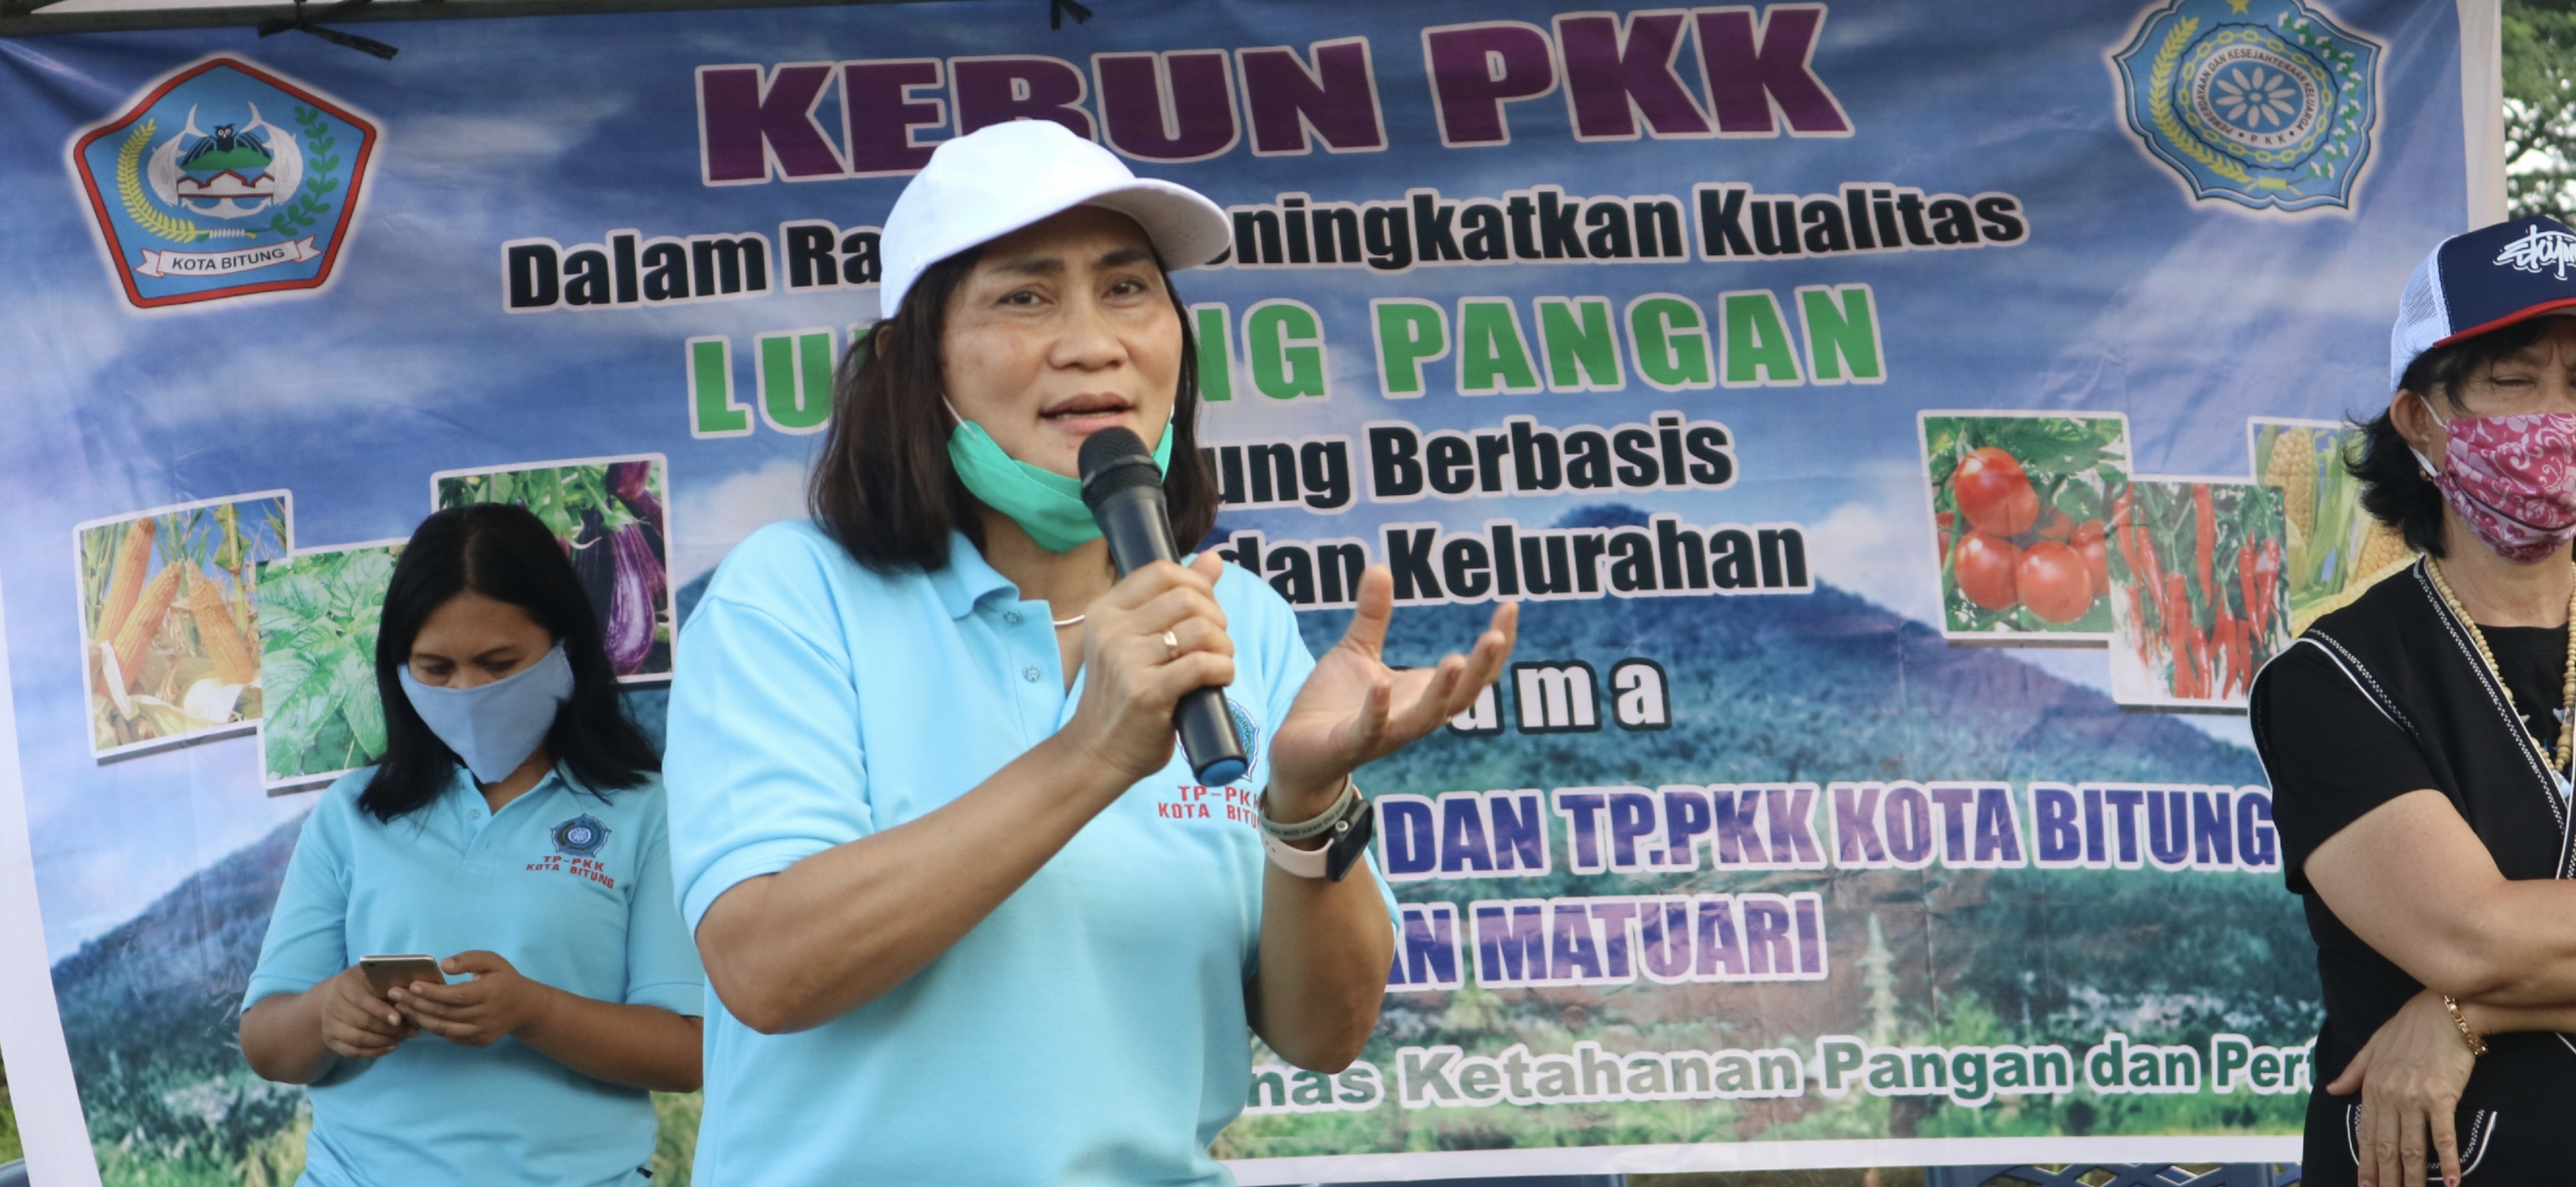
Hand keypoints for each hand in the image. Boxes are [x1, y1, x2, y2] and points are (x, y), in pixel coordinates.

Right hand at [317, 964, 415, 1059]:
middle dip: (390, 1029)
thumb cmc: (363, 984)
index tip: (399, 1019)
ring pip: (358, 1039)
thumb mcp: (374, 976)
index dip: (381, 1011)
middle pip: (363, 1022)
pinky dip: (374, 1051)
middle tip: (411, 1031)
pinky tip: (391, 1046)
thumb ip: (390, 984)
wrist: (333, 997)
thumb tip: (414, 994)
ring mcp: (329, 1025)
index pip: (363, 1000)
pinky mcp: (331, 1040)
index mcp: (345, 984)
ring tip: (404, 1038)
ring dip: (384, 1041)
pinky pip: (353, 1051)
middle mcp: (333, 1005)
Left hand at [389, 951, 554, 1047]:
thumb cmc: (504, 980)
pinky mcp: (477, 1042)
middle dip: (416, 1004)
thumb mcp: (493, 961)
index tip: (412, 985)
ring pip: (444, 1028)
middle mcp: (486, 1016)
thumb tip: (443, 965)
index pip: (456, 995)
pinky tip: (417, 1017)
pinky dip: (431, 1028)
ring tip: (400, 1007)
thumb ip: (469, 959)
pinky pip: (449, 1036)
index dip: (432, 992)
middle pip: (445, 1013)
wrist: (524, 1008)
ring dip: (419, 1018)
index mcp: (490, 994)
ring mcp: (481, 1032)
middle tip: (394, 995)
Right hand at [1064, 554, 1236, 781]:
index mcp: (1105, 611)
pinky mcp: (1147, 693)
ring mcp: (1127, 662)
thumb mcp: (1136, 641)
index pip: (1161, 571)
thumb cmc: (1124, 695)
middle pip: (1187, 598)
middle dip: (1216, 618)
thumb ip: (1173, 598)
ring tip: (1219, 662)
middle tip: (1215, 643)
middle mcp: (1112, 631)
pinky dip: (1223, 669)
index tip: (1205, 609)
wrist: (1097, 751)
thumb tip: (1214, 559)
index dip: (1196, 584)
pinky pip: (1202, 664)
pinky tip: (1220, 679)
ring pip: (1200, 629)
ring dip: (1224, 646)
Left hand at [1266, 566, 1516, 818]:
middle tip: (1497, 636)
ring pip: (1425, 718)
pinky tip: (1382, 686)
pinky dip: (1378, 710)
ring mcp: (1385, 734)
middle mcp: (1412, 716)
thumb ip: (1373, 615)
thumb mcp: (1356, 651)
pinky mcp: (1351, 744)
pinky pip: (1370, 729)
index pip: (1473, 672)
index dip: (1496, 644)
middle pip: (1462, 696)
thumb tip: (1380, 566)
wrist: (1294, 750)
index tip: (1510, 608)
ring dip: (1442, 691)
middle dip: (1482, 667)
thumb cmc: (1333, 705)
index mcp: (1421, 693)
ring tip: (1457, 660)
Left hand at [2329, 989, 2473, 1186]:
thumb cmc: (2409, 1027)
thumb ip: (2352, 1072)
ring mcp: (2414, 1098)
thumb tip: (2330, 1090)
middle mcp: (2389, 1095)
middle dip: (2386, 1178)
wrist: (2443, 1010)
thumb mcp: (2373, 1046)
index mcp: (2372, 1086)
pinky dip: (2448, 1160)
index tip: (2365, 1185)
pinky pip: (2443, 1135)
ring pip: (2411, 1147)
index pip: (2365, 1134)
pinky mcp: (2442, 1097)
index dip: (2365, 1163)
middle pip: (2385, 1147)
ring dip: (2413, 1177)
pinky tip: (2452, 1182)